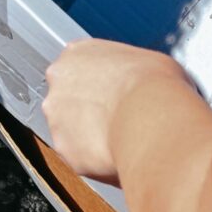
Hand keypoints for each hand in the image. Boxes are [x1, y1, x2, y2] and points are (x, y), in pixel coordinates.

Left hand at [43, 38, 185, 183]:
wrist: (152, 116)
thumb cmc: (156, 85)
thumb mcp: (148, 60)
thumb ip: (128, 70)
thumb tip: (139, 83)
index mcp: (77, 52)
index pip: (78, 69)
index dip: (98, 85)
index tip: (111, 96)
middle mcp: (58, 79)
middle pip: (68, 98)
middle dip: (87, 111)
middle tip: (114, 121)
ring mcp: (56, 114)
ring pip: (69, 129)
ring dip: (88, 136)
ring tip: (119, 140)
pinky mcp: (62, 146)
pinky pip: (77, 155)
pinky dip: (93, 159)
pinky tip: (115, 155)